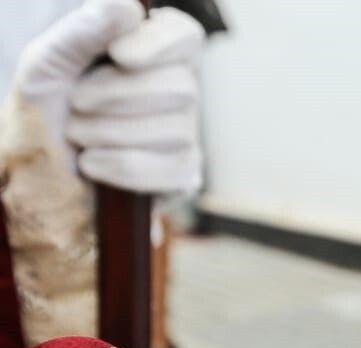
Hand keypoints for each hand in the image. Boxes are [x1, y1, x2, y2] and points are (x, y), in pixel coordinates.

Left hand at [13, 0, 203, 193]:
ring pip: (174, 131)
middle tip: (77, 103)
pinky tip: (95, 165)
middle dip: (116, 97)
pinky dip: (120, 167)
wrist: (35, 177)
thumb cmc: (42, 116)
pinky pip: (169, 170)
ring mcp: (184, 135)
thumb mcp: (44, 66)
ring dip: (109, 134)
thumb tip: (127, 7)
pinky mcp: (182, 175)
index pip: (184, 35)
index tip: (120, 56)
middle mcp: (175, 91)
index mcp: (146, 53)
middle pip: (180, 86)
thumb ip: (80, 32)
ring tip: (80, 137)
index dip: (160, 45)